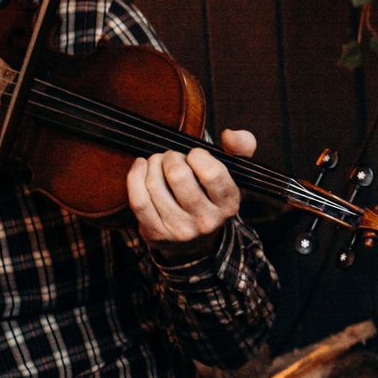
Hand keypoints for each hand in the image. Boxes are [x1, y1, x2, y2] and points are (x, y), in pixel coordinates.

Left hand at [127, 128, 253, 261]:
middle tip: (172, 158)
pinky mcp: (156, 235)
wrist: (197, 242)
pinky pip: (139, 201)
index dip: (198, 156)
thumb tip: (229, 135)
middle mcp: (207, 222)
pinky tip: (141, 166)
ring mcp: (180, 231)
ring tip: (157, 162)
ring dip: (152, 164)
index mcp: (228, 205)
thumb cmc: (212, 196)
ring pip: (155, 186)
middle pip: (178, 176)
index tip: (195, 155)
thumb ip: (242, 147)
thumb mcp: (235, 173)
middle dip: (171, 158)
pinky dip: (135, 176)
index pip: (212, 174)